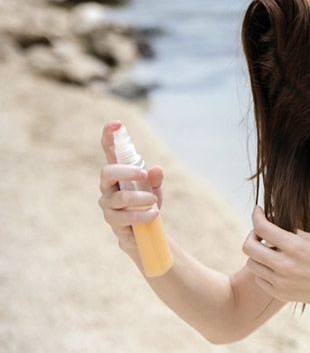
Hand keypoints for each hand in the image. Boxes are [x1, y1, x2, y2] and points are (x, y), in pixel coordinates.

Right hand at [98, 120, 163, 253]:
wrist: (143, 231)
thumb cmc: (146, 204)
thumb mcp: (155, 190)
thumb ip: (155, 179)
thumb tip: (156, 169)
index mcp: (118, 174)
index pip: (109, 152)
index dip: (110, 136)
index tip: (117, 124)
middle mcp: (108, 186)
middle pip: (107, 172)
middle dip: (126, 171)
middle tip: (144, 175)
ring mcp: (107, 204)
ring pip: (120, 197)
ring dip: (141, 199)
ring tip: (155, 203)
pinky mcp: (112, 220)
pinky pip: (124, 217)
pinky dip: (141, 215)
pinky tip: (153, 214)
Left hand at [242, 206, 309, 307]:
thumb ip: (290, 232)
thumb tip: (272, 224)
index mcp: (294, 246)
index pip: (262, 228)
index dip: (256, 216)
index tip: (258, 210)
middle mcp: (284, 265)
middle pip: (249, 247)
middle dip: (252, 235)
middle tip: (260, 232)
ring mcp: (281, 282)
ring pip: (251, 264)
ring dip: (257, 254)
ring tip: (270, 250)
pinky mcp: (281, 294)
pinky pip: (259, 280)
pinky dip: (263, 270)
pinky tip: (275, 266)